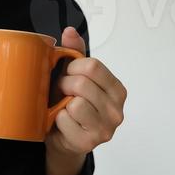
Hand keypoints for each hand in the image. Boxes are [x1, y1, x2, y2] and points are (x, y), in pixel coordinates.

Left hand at [45, 26, 126, 156]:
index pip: (92, 66)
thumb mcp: (75, 76)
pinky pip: (65, 120)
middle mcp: (117, 110)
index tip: (68, 74)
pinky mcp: (89, 142)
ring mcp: (105, 128)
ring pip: (75, 103)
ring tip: (63, 107)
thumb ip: (75, 53)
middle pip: (81, 83)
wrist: (63, 139)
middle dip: (64, 85)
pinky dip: (58, 119)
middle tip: (63, 92)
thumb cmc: (70, 105)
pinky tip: (62, 123)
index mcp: (117, 90)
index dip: (72, 67)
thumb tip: (70, 31)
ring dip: (62, 103)